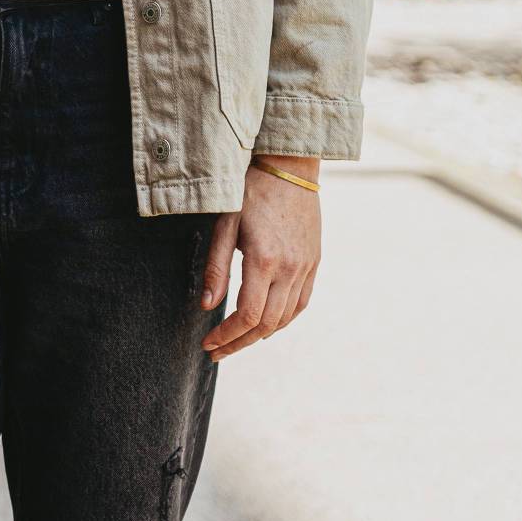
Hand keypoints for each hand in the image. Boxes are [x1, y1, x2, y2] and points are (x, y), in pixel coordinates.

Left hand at [201, 156, 321, 361]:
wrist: (289, 168)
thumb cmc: (250, 191)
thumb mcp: (224, 224)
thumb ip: (216, 267)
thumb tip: (206, 306)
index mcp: (265, 261)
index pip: (247, 315)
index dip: (227, 336)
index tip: (207, 344)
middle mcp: (290, 269)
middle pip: (266, 324)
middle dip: (239, 343)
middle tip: (216, 352)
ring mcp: (306, 267)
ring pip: (286, 317)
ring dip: (260, 335)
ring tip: (236, 341)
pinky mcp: (314, 262)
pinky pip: (302, 302)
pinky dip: (283, 319)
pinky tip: (266, 324)